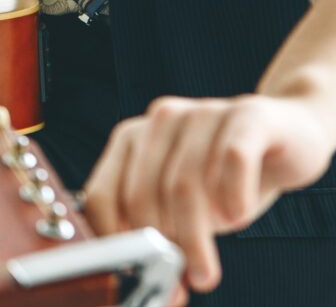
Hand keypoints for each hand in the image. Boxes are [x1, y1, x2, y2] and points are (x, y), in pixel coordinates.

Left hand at [84, 94, 333, 299]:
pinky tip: (237, 216)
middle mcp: (160, 120)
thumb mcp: (184, 202)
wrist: (291, 134)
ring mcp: (202, 112)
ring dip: (195, 236)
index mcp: (130, 139)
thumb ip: (157, 226)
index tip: (138, 276)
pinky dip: (233, 194)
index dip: (115, 241)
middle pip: (143, 194)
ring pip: (185, 183)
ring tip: (206, 272)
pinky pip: (232, 158)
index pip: (101, 194)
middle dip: (161, 247)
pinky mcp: (248, 115)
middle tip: (181, 281)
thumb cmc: (225, 175)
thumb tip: (140, 275)